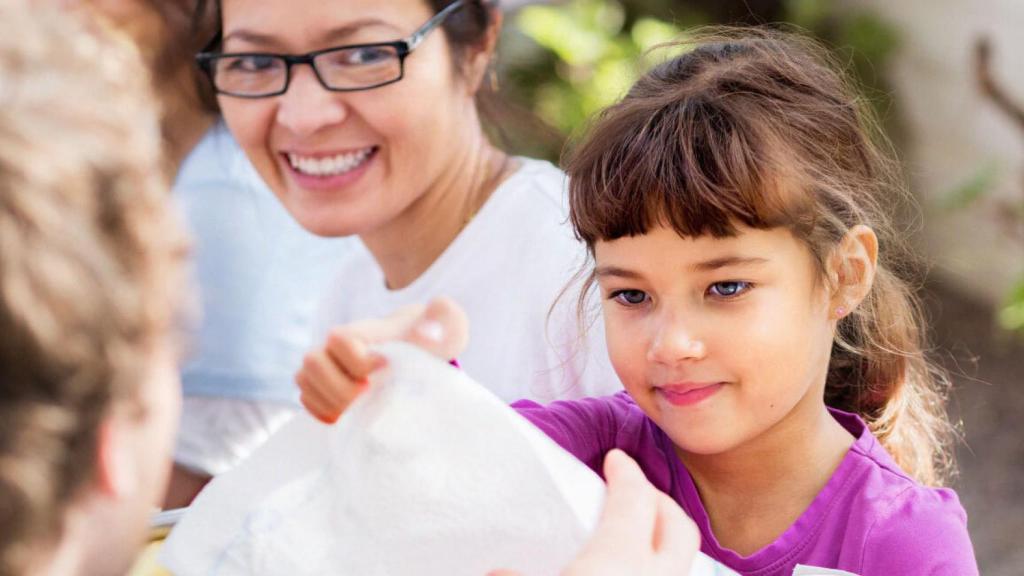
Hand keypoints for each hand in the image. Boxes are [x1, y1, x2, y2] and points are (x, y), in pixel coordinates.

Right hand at [297, 297, 467, 423]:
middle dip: (340, 388)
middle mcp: (337, 346)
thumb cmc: (433, 337)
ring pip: (304, 382)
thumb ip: (442, 319)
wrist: (419, 346)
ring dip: (330, 403)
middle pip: (312, 363)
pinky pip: (307, 401)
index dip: (358, 361)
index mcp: (364, 330)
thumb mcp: (447, 325)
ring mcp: (327, 365)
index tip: (385, 370)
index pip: (339, 339)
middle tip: (369, 395)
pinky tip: (349, 417)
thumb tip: (427, 330)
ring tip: (360, 409)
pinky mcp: (323, 386)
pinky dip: (323, 413)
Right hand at [489, 450, 699, 575]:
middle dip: (659, 501)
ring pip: (682, 560)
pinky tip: (631, 572)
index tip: (616, 460)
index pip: (635, 496)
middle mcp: (656, 575)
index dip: (626, 472)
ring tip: (634, 538)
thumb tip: (498, 569)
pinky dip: (658, 569)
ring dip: (662, 541)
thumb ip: (517, 571)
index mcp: (622, 556)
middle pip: (678, 524)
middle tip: (634, 493)